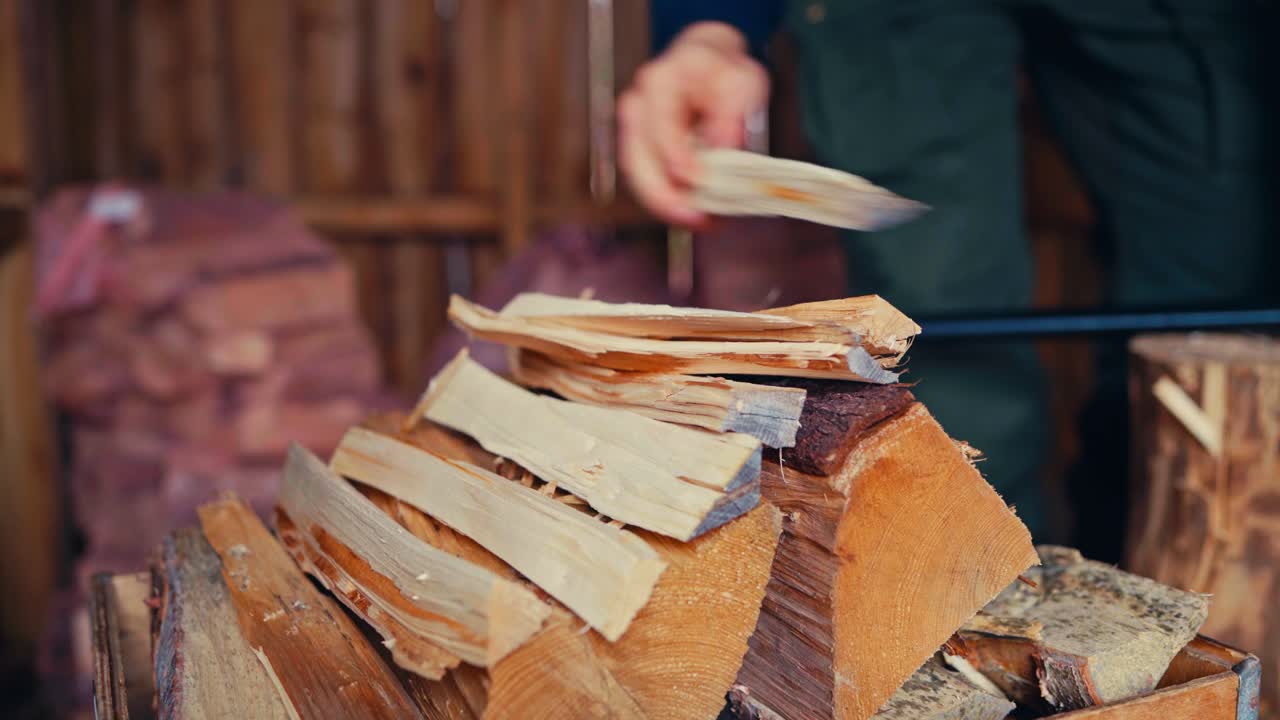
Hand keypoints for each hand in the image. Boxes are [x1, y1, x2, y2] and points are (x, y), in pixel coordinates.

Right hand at [618, 22, 769, 227]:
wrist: (707, 65)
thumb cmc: (724, 73)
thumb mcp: (742, 82)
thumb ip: (733, 113)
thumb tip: (724, 147)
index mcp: (662, 81)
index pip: (661, 124)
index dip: (676, 156)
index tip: (697, 181)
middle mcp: (638, 104)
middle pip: (637, 157)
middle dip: (663, 194)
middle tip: (696, 218)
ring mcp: (633, 128)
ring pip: (637, 175)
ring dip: (665, 203)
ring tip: (700, 221)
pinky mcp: (639, 150)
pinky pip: (646, 180)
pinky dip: (668, 200)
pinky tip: (694, 213)